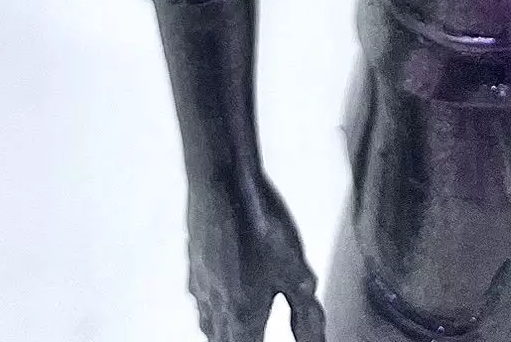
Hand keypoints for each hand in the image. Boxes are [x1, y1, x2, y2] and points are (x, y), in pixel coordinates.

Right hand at [185, 170, 324, 341]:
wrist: (220, 184)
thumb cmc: (257, 222)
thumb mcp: (294, 268)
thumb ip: (305, 311)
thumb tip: (316, 337)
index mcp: (241, 316)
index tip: (265, 338)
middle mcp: (215, 309)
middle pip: (226, 341)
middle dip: (242, 340)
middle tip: (257, 333)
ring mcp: (201, 290)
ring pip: (211, 328)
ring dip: (227, 331)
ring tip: (240, 329)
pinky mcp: (194, 271)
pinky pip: (203, 305)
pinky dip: (214, 312)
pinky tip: (223, 302)